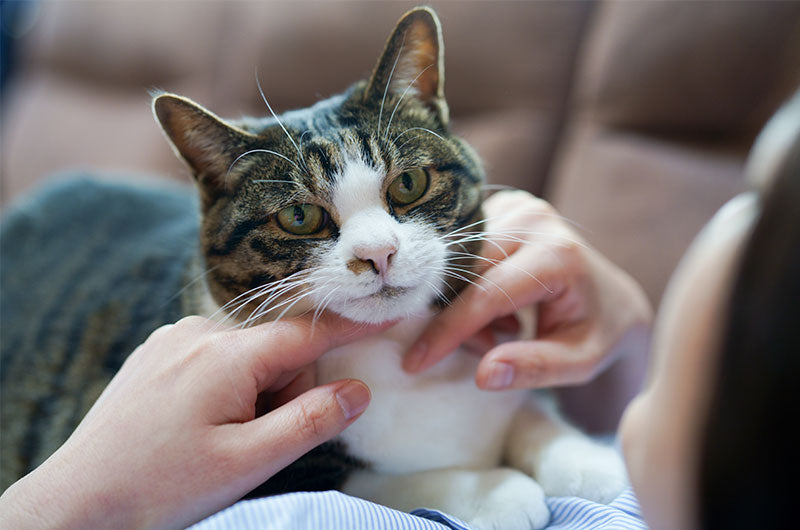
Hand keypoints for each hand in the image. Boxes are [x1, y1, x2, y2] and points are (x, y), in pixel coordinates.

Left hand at [0, 314, 386, 528]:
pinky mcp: (157, 353)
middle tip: (263, 439)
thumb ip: (309, 422)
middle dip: (288, 387)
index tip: (388, 316)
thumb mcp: (247, 463)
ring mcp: (173, 339)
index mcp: (226, 355)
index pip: (308, 333)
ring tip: (225, 438)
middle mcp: (198, 332)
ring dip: (258, 389)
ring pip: (247, 354)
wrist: (77, 502)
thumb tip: (358, 391)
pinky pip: (215, 357)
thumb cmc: (162, 487)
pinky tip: (202, 424)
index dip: (352, 327)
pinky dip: (230, 385)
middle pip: (277, 348)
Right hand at [403, 190, 651, 390]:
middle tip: (486, 347)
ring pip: (456, 261)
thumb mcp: (578, 363)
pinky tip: (495, 302)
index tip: (414, 362)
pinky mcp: (501, 206)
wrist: (612, 298)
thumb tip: (483, 375)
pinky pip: (459, 250)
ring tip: (503, 327)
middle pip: (464, 273)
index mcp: (557, 255)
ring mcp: (516, 206)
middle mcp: (534, 219)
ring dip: (462, 302)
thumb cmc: (596, 334)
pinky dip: (466, 284)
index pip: (487, 294)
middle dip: (458, 319)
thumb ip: (534, 368)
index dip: (449, 330)